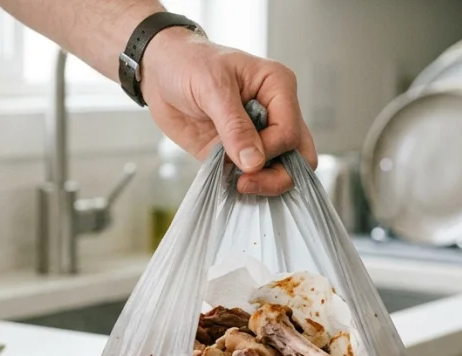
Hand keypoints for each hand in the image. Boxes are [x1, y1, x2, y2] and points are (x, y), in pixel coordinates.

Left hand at [139, 29, 316, 195]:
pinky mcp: (240, 152)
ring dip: (264, 184)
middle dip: (278, 176)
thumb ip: (234, 126)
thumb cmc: (188, 64)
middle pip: (300, 156)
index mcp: (278, 88)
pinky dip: (247, 185)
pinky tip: (229, 183)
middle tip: (247, 183)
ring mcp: (260, 135)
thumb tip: (254, 162)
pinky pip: (254, 177)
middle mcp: (276, 112)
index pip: (289, 132)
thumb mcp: (211, 87)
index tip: (241, 157)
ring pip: (283, 170)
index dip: (268, 150)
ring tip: (237, 184)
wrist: (162, 72)